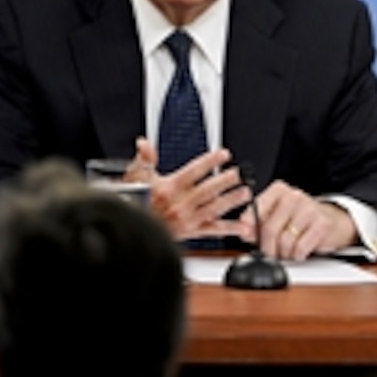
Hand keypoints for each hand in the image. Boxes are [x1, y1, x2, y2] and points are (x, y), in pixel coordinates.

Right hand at [133, 137, 253, 241]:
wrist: (131, 231)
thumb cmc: (133, 202)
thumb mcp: (134, 176)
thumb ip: (144, 159)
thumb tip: (144, 143)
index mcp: (169, 187)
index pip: (194, 170)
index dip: (211, 161)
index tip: (224, 154)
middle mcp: (180, 203)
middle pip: (207, 189)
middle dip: (225, 180)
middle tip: (239, 174)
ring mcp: (187, 219)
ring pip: (213, 208)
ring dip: (231, 200)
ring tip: (245, 193)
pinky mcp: (191, 233)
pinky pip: (213, 230)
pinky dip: (230, 229)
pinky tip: (243, 227)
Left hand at [255, 180, 358, 260]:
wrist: (333, 220)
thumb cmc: (300, 220)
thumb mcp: (276, 217)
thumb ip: (257, 224)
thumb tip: (243, 231)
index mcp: (279, 190)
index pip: (256, 208)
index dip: (250, 227)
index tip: (249, 236)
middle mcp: (294, 195)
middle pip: (269, 229)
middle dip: (267, 247)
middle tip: (271, 253)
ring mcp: (309, 208)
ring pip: (284, 241)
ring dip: (284, 253)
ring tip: (289, 251)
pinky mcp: (322, 223)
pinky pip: (300, 248)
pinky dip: (298, 255)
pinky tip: (301, 250)